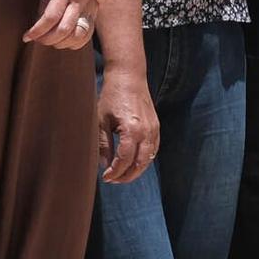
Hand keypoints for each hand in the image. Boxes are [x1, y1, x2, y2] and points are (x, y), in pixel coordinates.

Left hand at [23, 0, 97, 48]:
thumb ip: (44, 3)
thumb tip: (35, 25)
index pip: (50, 18)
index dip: (37, 31)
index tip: (26, 37)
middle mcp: (78, 2)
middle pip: (64, 29)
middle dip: (47, 39)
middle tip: (37, 40)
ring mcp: (89, 9)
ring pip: (77, 35)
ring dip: (61, 43)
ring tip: (49, 41)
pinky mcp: (94, 14)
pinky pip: (87, 35)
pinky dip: (74, 43)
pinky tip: (64, 42)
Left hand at [97, 59, 159, 183]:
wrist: (129, 78)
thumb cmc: (111, 96)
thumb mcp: (101, 119)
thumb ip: (103, 143)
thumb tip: (103, 164)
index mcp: (132, 130)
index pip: (125, 159)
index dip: (115, 172)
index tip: (106, 178)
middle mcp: (147, 133)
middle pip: (139, 163)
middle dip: (126, 175)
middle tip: (113, 180)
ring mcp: (154, 130)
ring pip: (148, 159)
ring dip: (136, 170)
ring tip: (122, 175)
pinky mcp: (156, 128)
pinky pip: (153, 150)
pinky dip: (144, 159)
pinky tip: (133, 163)